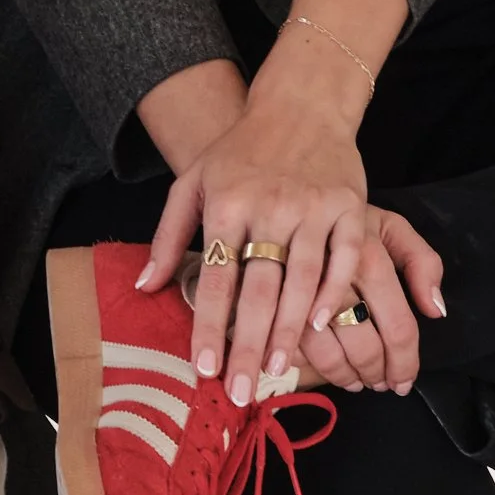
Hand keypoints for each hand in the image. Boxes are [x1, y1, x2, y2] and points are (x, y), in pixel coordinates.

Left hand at [140, 13, 373, 400]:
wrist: (300, 103)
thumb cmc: (241, 150)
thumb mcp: (194, 181)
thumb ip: (169, 235)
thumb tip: (145, 287)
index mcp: (226, 203)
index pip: (214, 277)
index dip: (208, 325)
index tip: (204, 369)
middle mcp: (269, 206)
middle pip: (258, 288)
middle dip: (250, 344)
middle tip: (243, 391)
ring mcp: (313, 206)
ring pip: (302, 280)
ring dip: (291, 330)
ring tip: (279, 371)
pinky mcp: (348, 204)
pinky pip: (343, 258)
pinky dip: (333, 293)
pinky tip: (321, 327)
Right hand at [295, 208, 448, 394]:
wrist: (283, 198)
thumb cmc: (343, 220)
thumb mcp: (388, 226)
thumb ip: (422, 261)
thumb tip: (436, 311)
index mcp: (369, 257)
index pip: (398, 326)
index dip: (406, 361)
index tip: (405, 381)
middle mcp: (336, 276)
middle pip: (366, 347)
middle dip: (378, 374)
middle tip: (381, 383)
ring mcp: (299, 291)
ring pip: (331, 356)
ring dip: (349, 377)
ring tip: (358, 380)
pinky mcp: (270, 302)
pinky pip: (298, 351)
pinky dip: (317, 369)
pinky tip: (331, 370)